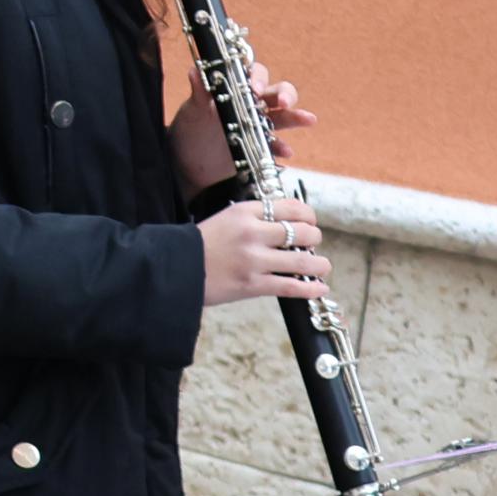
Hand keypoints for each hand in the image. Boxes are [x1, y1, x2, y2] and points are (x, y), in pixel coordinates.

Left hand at [172, 66, 318, 189]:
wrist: (186, 162)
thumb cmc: (190, 128)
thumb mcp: (193, 110)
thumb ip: (199, 92)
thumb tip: (195, 70)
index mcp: (235, 88)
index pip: (254, 74)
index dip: (259, 77)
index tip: (255, 88)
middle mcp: (251, 103)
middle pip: (276, 92)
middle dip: (285, 94)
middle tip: (284, 102)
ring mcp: (257, 124)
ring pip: (283, 116)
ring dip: (296, 117)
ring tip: (309, 119)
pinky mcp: (260, 145)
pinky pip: (276, 145)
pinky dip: (282, 147)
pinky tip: (286, 153)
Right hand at [201, 196, 332, 308]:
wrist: (174, 269)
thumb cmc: (199, 245)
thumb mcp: (224, 219)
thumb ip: (254, 219)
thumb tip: (288, 226)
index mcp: (244, 212)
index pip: (291, 207)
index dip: (308, 216)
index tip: (310, 222)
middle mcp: (252, 233)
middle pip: (302, 232)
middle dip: (314, 238)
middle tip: (312, 244)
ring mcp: (253, 260)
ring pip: (303, 260)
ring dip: (319, 264)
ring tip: (322, 266)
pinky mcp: (253, 284)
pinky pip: (291, 286)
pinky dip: (310, 288)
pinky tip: (319, 287)